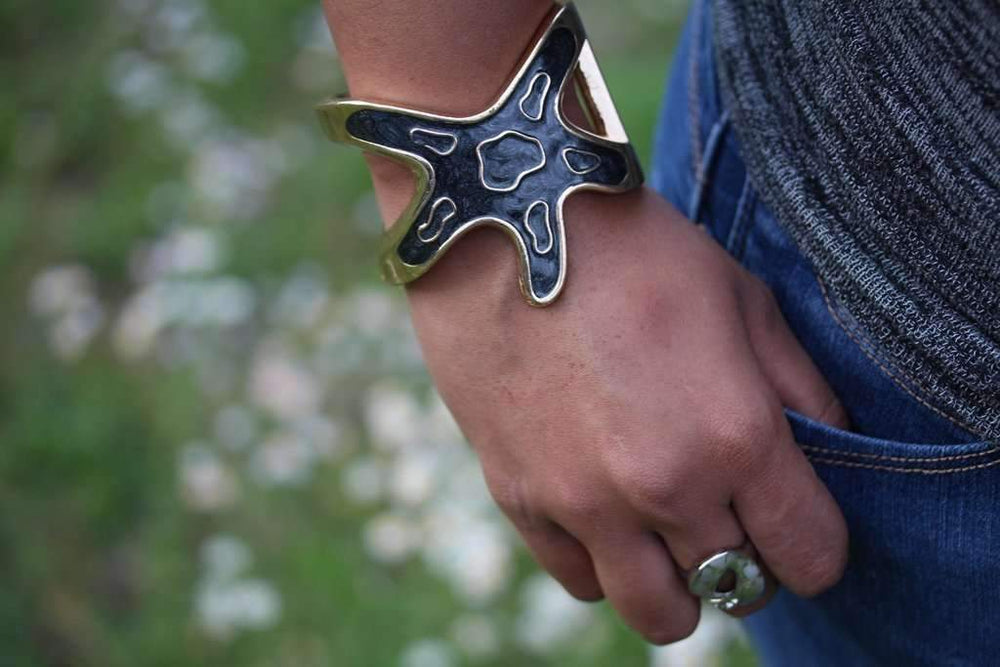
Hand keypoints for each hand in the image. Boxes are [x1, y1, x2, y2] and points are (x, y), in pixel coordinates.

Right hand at [406, 187, 848, 643]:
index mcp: (733, 436)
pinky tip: (605, 514)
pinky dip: (605, 564)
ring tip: (667, 532)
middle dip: (748, 562)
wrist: (502, 218)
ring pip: (656, 611)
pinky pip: (579, 579)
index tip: (798, 525)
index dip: (816, 548)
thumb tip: (826, 446)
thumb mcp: (739, 295)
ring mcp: (582, 502)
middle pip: (734, 588)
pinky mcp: (519, 497)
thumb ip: (797, 386)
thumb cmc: (630, 247)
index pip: (808, 554)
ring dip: (678, 586)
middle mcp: (661, 488)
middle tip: (731, 515)